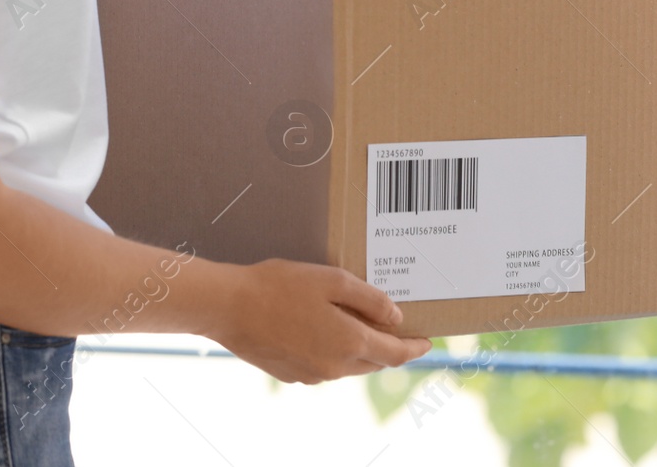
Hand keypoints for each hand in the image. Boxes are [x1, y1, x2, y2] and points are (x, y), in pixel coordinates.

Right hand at [212, 259, 430, 383]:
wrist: (229, 307)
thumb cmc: (280, 286)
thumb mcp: (333, 281)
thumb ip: (370, 300)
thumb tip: (396, 318)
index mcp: (349, 342)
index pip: (394, 353)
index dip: (414, 348)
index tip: (427, 341)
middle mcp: (334, 366)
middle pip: (374, 361)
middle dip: (389, 348)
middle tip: (397, 329)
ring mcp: (312, 374)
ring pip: (349, 365)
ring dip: (360, 349)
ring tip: (359, 324)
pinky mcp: (292, 374)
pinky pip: (324, 365)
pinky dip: (334, 351)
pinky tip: (323, 329)